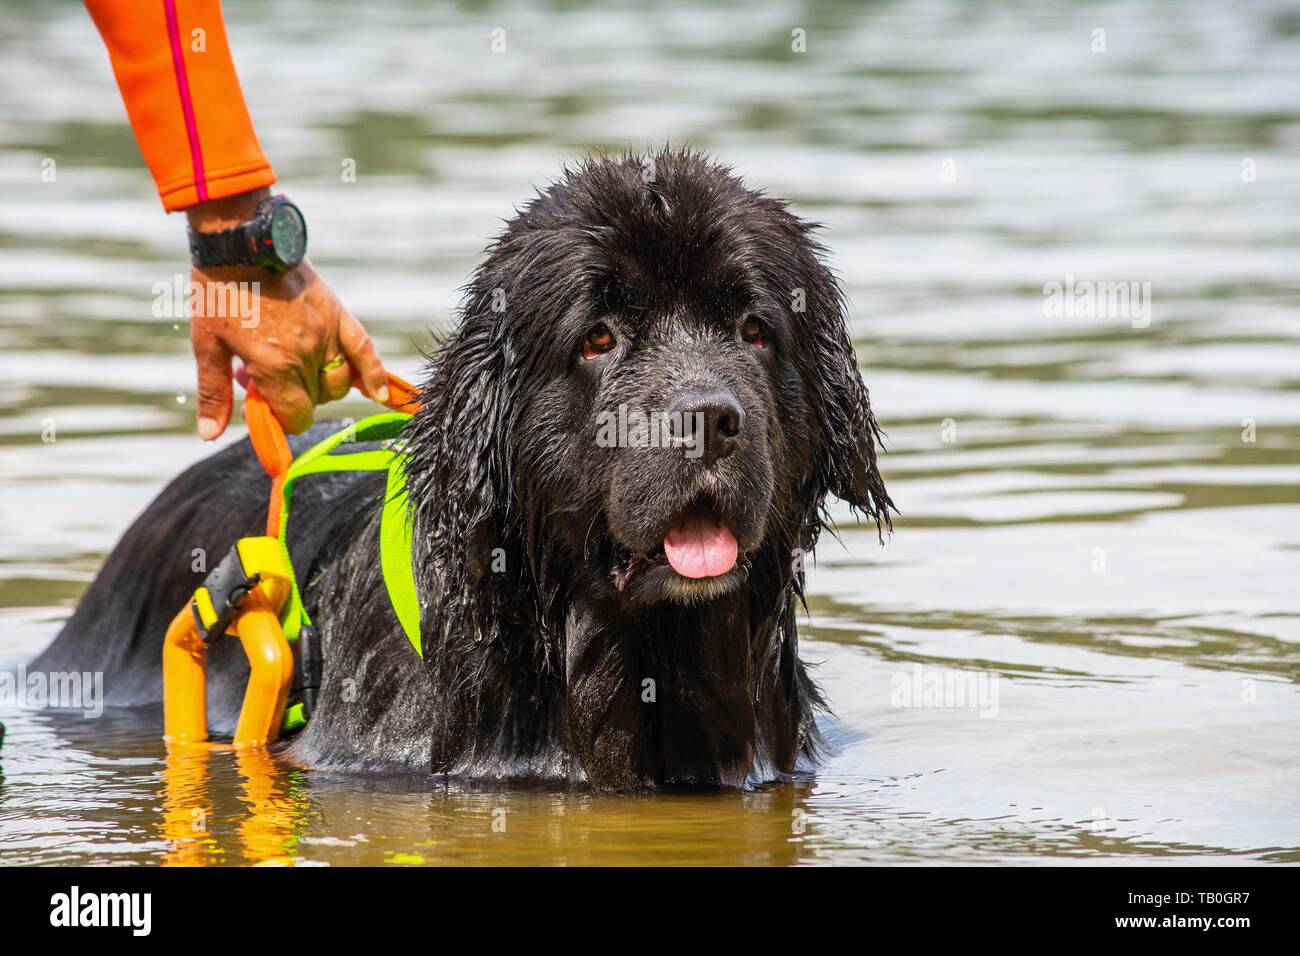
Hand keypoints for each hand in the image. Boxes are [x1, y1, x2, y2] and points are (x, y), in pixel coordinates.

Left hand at [185, 189, 387, 439]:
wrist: (242, 243)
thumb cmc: (219, 293)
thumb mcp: (207, 344)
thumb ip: (214, 392)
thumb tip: (209, 434)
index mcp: (274, 365)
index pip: (297, 416)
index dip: (283, 418)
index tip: (266, 404)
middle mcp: (306, 354)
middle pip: (317, 400)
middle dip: (295, 397)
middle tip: (268, 375)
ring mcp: (327, 334)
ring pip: (339, 382)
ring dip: (322, 386)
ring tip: (298, 369)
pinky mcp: (339, 315)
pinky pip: (365, 351)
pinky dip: (375, 375)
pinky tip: (379, 395)